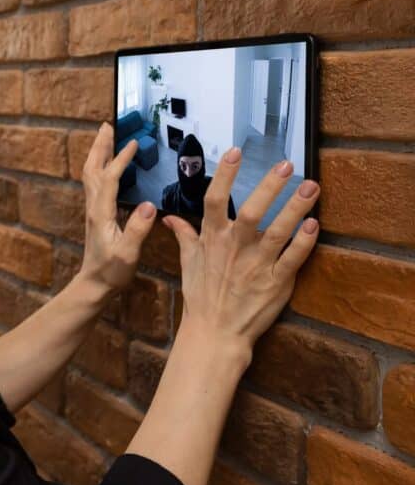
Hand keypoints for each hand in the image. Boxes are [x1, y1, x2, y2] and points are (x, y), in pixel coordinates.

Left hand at [77, 122, 158, 293]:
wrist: (94, 284)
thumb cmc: (111, 271)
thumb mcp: (128, 253)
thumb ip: (137, 229)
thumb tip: (148, 205)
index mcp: (102, 213)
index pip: (109, 178)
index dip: (120, 159)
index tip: (133, 143)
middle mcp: (94, 207)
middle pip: (92, 168)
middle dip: (100, 146)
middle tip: (108, 125)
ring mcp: (93, 210)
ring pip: (91, 174)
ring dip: (98, 153)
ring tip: (107, 137)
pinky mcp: (97, 214)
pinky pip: (95, 182)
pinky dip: (101, 166)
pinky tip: (110, 166)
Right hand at [163, 147, 320, 355]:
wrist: (214, 333)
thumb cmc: (201, 297)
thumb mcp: (188, 263)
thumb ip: (184, 236)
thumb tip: (169, 218)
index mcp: (212, 240)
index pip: (215, 200)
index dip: (225, 175)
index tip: (235, 152)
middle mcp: (234, 249)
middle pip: (252, 211)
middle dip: (269, 187)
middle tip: (286, 165)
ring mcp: (256, 265)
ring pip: (277, 231)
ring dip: (295, 208)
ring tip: (312, 186)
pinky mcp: (275, 282)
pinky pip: (292, 259)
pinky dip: (304, 242)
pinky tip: (314, 224)